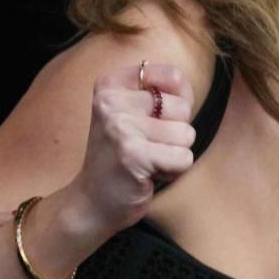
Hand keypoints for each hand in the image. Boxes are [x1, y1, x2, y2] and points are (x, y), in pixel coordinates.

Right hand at [67, 61, 196, 239]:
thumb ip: (161, 94)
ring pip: (186, 134)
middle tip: (147, 147)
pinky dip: (174, 172)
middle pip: (183, 108)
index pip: (174, 77)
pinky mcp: (133, 155)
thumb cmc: (122, 156)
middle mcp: (111, 101)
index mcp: (111, 85)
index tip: (156, 120)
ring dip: (174, 155)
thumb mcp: (132, 114)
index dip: (180, 102)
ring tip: (148, 161)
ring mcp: (120, 127)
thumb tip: (186, 91)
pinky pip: (183, 158)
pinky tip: (149, 174)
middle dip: (174, 134)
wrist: (91, 201)